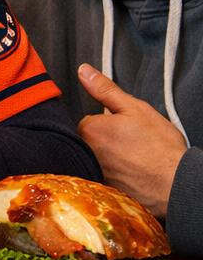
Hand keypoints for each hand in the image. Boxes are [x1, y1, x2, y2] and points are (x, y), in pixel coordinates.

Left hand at [76, 63, 186, 215]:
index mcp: (90, 130)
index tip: (124, 128)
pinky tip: (131, 173)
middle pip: (90, 139)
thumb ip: (105, 89)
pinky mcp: (101, 187)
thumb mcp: (134, 108)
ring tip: (133, 158)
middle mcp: (85, 152)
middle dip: (107, 139)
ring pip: (96, 156)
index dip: (108, 122)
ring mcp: (92, 171)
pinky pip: (102, 175)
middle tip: (131, 144)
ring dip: (110, 156)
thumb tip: (84, 71)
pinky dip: (114, 173)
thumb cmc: (160, 148)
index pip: (89, 121)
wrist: (176, 184)